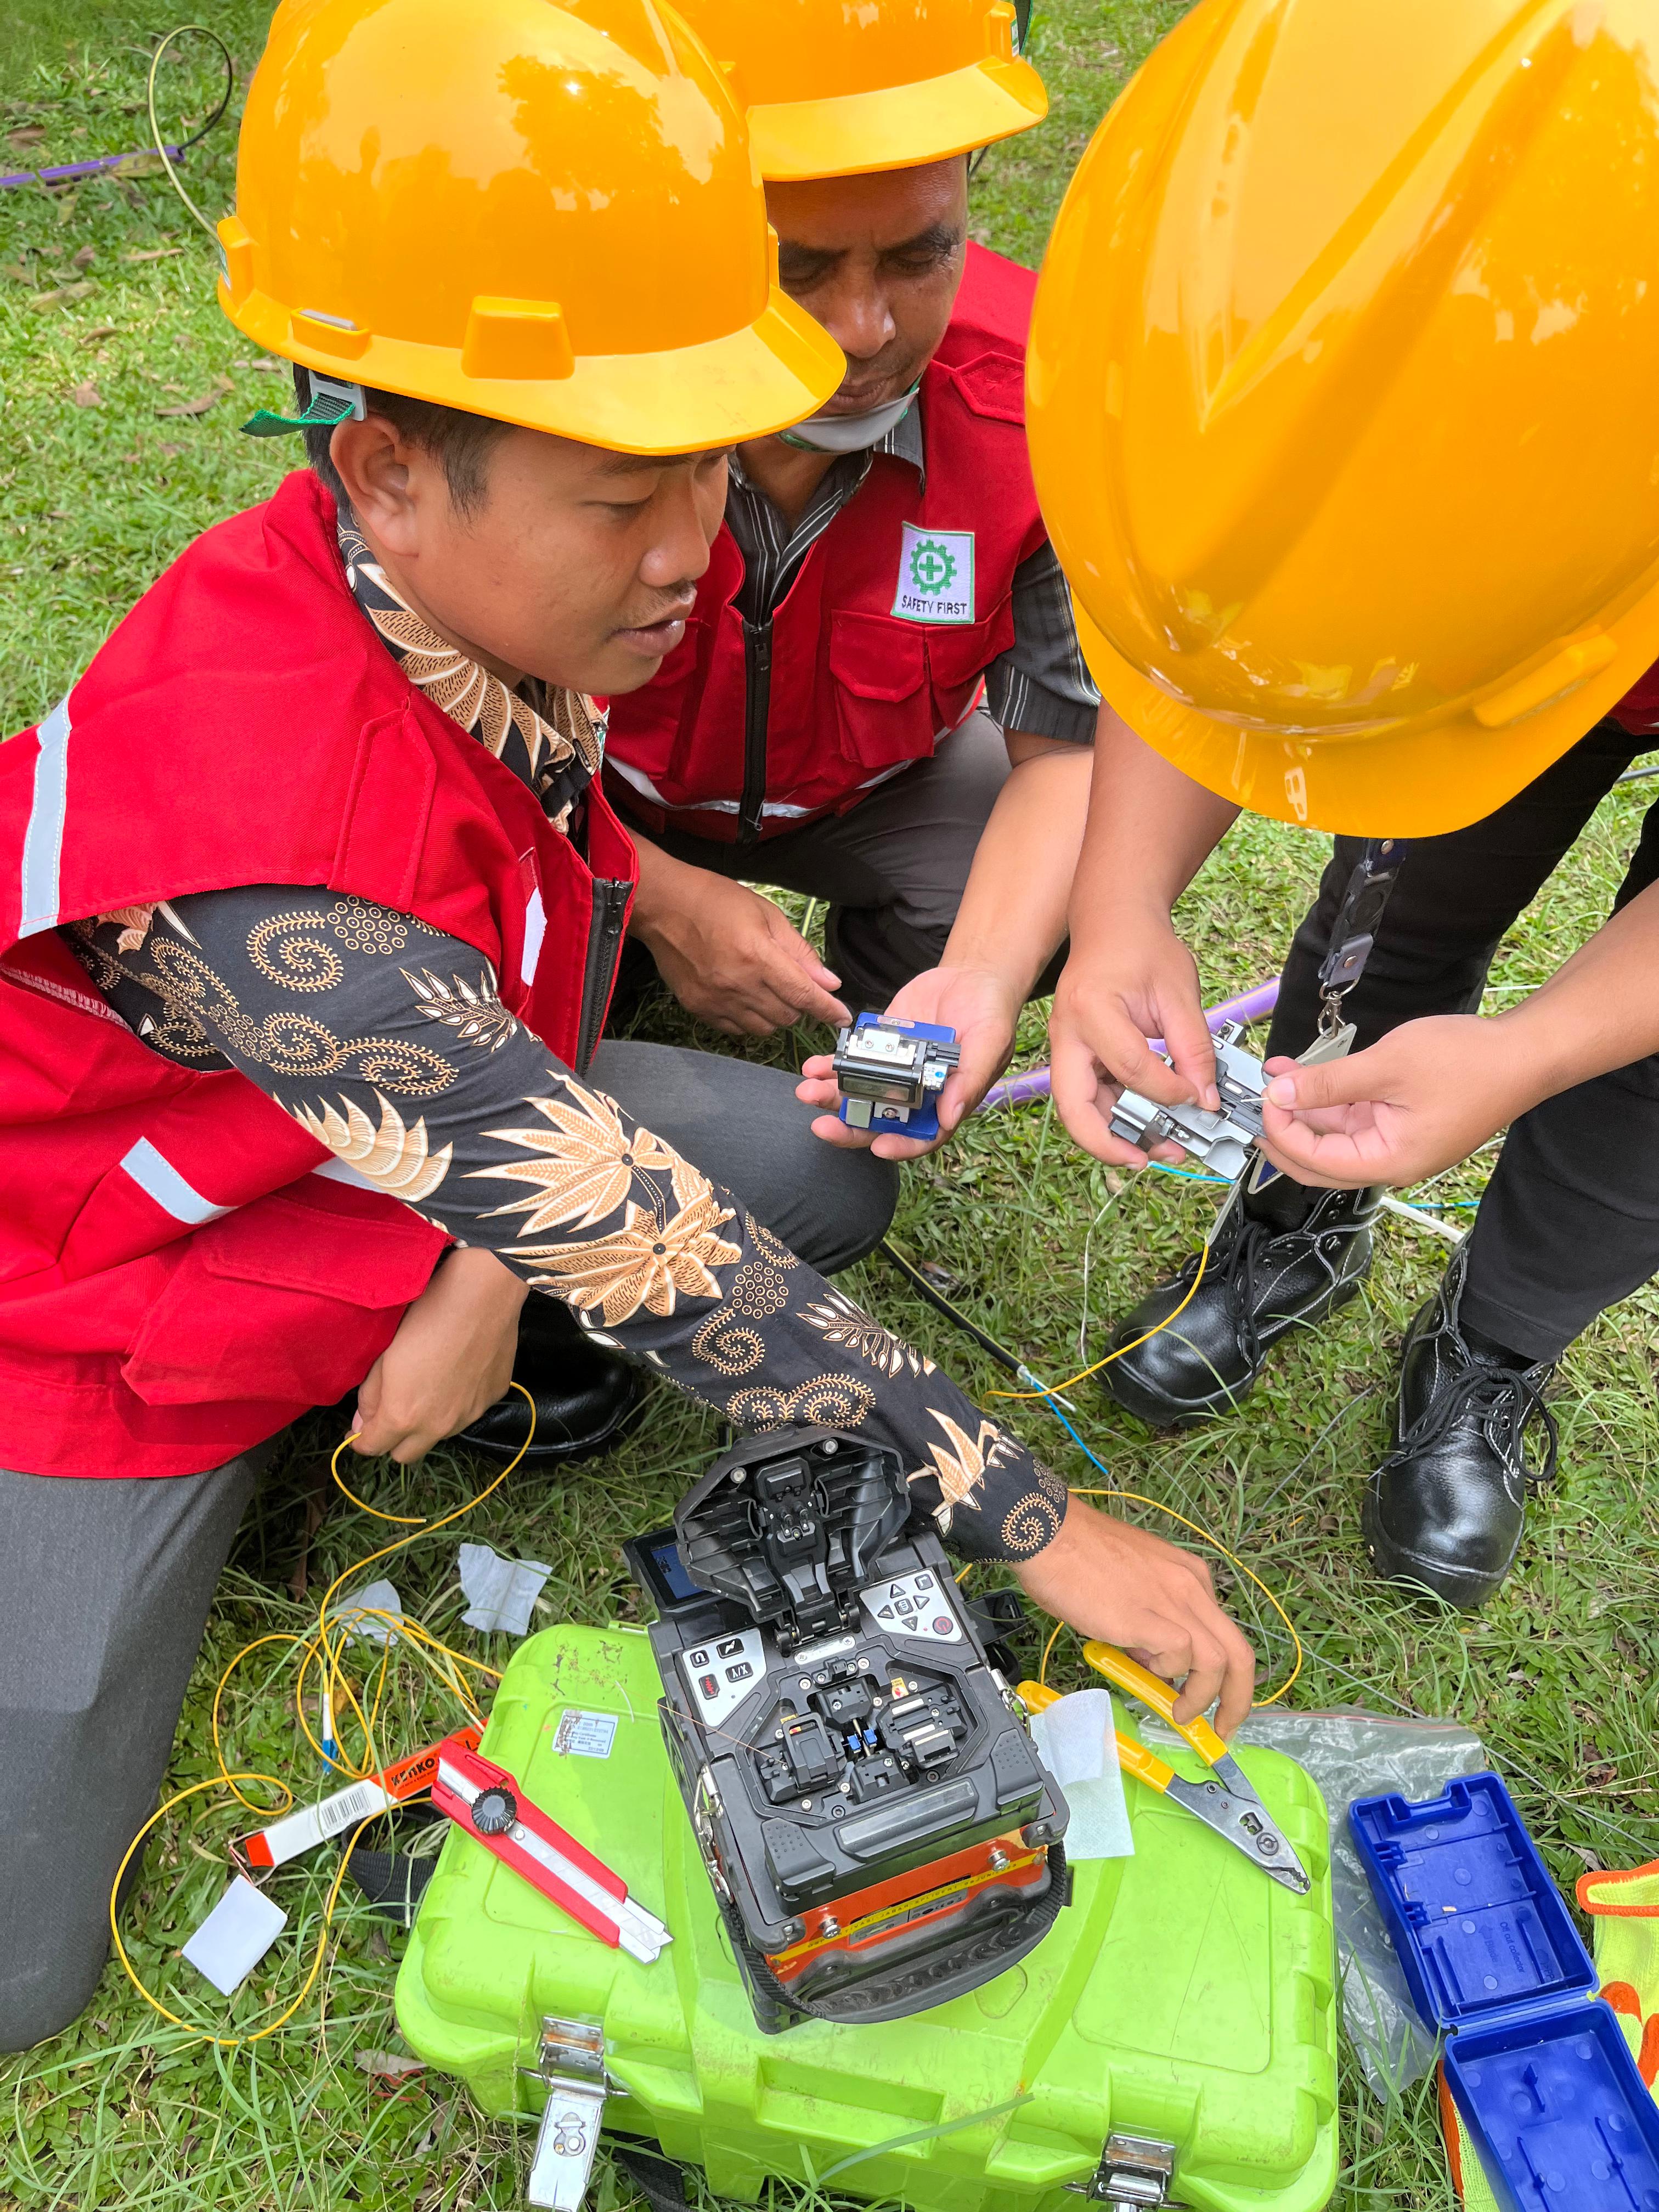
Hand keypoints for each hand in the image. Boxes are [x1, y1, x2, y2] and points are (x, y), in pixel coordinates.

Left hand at [351, 1247, 527, 1464]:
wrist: (481, 1295)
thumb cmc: (424, 1317)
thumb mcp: (384, 1354)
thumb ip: (370, 1395)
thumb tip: (362, 1422)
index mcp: (402, 1416)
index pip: (372, 1448)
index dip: (360, 1439)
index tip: (359, 1427)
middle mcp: (437, 1426)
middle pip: (406, 1455)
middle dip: (394, 1440)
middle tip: (392, 1410)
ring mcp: (469, 1415)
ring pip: (439, 1435)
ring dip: (427, 1422)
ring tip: (430, 1385)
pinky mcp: (492, 1398)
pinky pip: (467, 1412)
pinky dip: (458, 1402)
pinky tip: (459, 1371)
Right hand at [637, 870, 849, 1036]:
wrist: (662, 905)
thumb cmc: (716, 901)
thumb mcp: (766, 914)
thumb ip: (799, 951)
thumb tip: (828, 982)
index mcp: (758, 956)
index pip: (804, 995)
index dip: (828, 1010)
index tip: (843, 1018)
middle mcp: (738, 985)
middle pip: (787, 1016)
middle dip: (800, 1005)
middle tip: (793, 984)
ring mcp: (716, 1000)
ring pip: (764, 1028)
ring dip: (775, 1014)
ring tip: (767, 990)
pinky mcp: (698, 1008)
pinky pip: (737, 1030)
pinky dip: (749, 1019)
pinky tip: (745, 998)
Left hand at [795, 962, 1018, 1158]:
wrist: (971, 977)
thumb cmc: (991, 1013)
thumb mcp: (990, 1042)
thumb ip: (971, 1080)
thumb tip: (950, 1118)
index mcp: (945, 1104)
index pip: (920, 1137)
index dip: (899, 1146)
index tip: (877, 1146)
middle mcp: (915, 1095)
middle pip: (878, 1122)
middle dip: (848, 1127)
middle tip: (821, 1126)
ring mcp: (894, 1073)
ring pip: (857, 1094)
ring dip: (831, 1097)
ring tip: (806, 1090)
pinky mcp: (879, 1049)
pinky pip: (850, 1063)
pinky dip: (830, 1066)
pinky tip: (812, 1066)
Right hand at [1012, 1501, 1256, 1735]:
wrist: (1050, 1534)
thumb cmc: (1080, 1556)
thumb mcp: (1135, 1583)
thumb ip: (1152, 1619)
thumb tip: (1152, 1659)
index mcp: (1191, 1576)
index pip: (1224, 1633)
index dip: (1223, 1674)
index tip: (1209, 1696)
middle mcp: (1192, 1587)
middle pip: (1239, 1653)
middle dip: (1238, 1700)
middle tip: (1223, 1728)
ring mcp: (1172, 1601)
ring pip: (1218, 1661)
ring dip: (1204, 1697)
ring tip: (1180, 1713)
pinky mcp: (1146, 1617)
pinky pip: (1179, 1655)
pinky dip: (1169, 1674)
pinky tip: (1149, 1676)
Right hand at [1048, 907, 1218, 1167]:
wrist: (1114, 922)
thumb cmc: (1143, 947)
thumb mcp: (1179, 992)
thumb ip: (1193, 1047)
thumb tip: (1205, 1098)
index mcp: (1091, 1011)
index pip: (1129, 1068)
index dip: (1168, 1091)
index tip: (1200, 1098)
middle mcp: (1066, 1035)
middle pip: (1075, 1108)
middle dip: (1110, 1143)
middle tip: (1148, 1162)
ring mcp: (1065, 1048)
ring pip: (1079, 1110)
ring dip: (1115, 1136)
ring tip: (1159, 1149)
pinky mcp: (1076, 1056)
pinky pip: (1091, 1097)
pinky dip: (1117, 1116)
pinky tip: (1150, 1126)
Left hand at [1259, 1014, 1535, 1188]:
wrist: (1526, 1053)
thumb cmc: (1469, 1061)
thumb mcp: (1387, 1066)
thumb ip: (1329, 1084)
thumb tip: (1280, 1095)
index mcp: (1389, 1161)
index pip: (1314, 1162)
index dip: (1281, 1132)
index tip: (1263, 1098)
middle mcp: (1390, 1161)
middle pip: (1317, 1160)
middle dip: (1282, 1130)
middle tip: (1252, 1102)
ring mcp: (1395, 1143)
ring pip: (1333, 1136)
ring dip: (1302, 1108)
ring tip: (1277, 1074)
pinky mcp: (1400, 1123)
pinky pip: (1353, 1119)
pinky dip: (1328, 1098)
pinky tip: (1306, 1073)